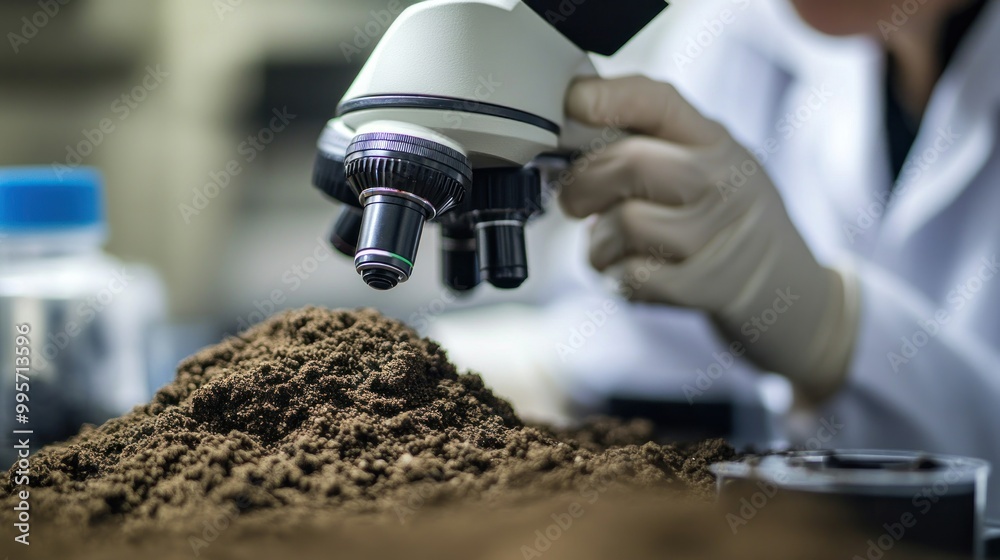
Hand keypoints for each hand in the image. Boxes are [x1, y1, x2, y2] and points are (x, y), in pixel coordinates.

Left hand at [560, 76, 858, 400]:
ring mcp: (717, 236)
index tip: (573, 104)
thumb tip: (572, 133)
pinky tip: (628, 274)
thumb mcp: (709, 165)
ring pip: (623, 224)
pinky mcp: (706, 287)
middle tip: (574, 202)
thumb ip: (653, 145)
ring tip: (607, 247)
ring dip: (597, 243)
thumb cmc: (728, 221)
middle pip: (631, 164)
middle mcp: (722, 181)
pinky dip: (616, 278)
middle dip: (582, 185)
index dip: (608, 98)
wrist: (791, 293)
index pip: (658, 100)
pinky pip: (632, 276)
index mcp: (715, 141)